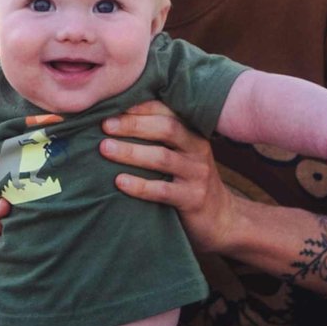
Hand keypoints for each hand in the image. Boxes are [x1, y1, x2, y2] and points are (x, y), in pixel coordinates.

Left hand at [98, 101, 259, 256]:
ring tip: (105, 149)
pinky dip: (139, 185)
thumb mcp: (182, 155)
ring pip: (162, 157)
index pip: (168, 112)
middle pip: (166, 128)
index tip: (113, 107)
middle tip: (105, 125)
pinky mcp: (193, 199)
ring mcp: (197, 174)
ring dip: (131, 152)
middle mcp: (198, 149)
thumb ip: (161, 139)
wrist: (221, 218)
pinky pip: (163, 190)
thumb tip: (116, 121)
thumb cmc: (189, 181)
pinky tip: (119, 181)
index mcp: (193, 134)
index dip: (141, 107)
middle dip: (133, 125)